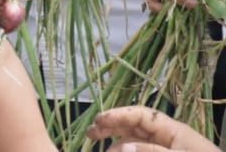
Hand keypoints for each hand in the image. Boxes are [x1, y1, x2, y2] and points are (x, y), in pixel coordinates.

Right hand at [86, 105, 218, 151]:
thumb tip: (121, 146)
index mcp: (173, 130)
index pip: (140, 115)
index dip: (118, 115)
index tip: (98, 121)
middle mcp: (168, 138)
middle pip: (134, 126)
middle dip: (111, 127)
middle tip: (90, 133)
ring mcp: (166, 150)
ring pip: (135, 142)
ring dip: (116, 143)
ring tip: (99, 147)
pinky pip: (142, 151)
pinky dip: (127, 150)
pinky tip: (115, 151)